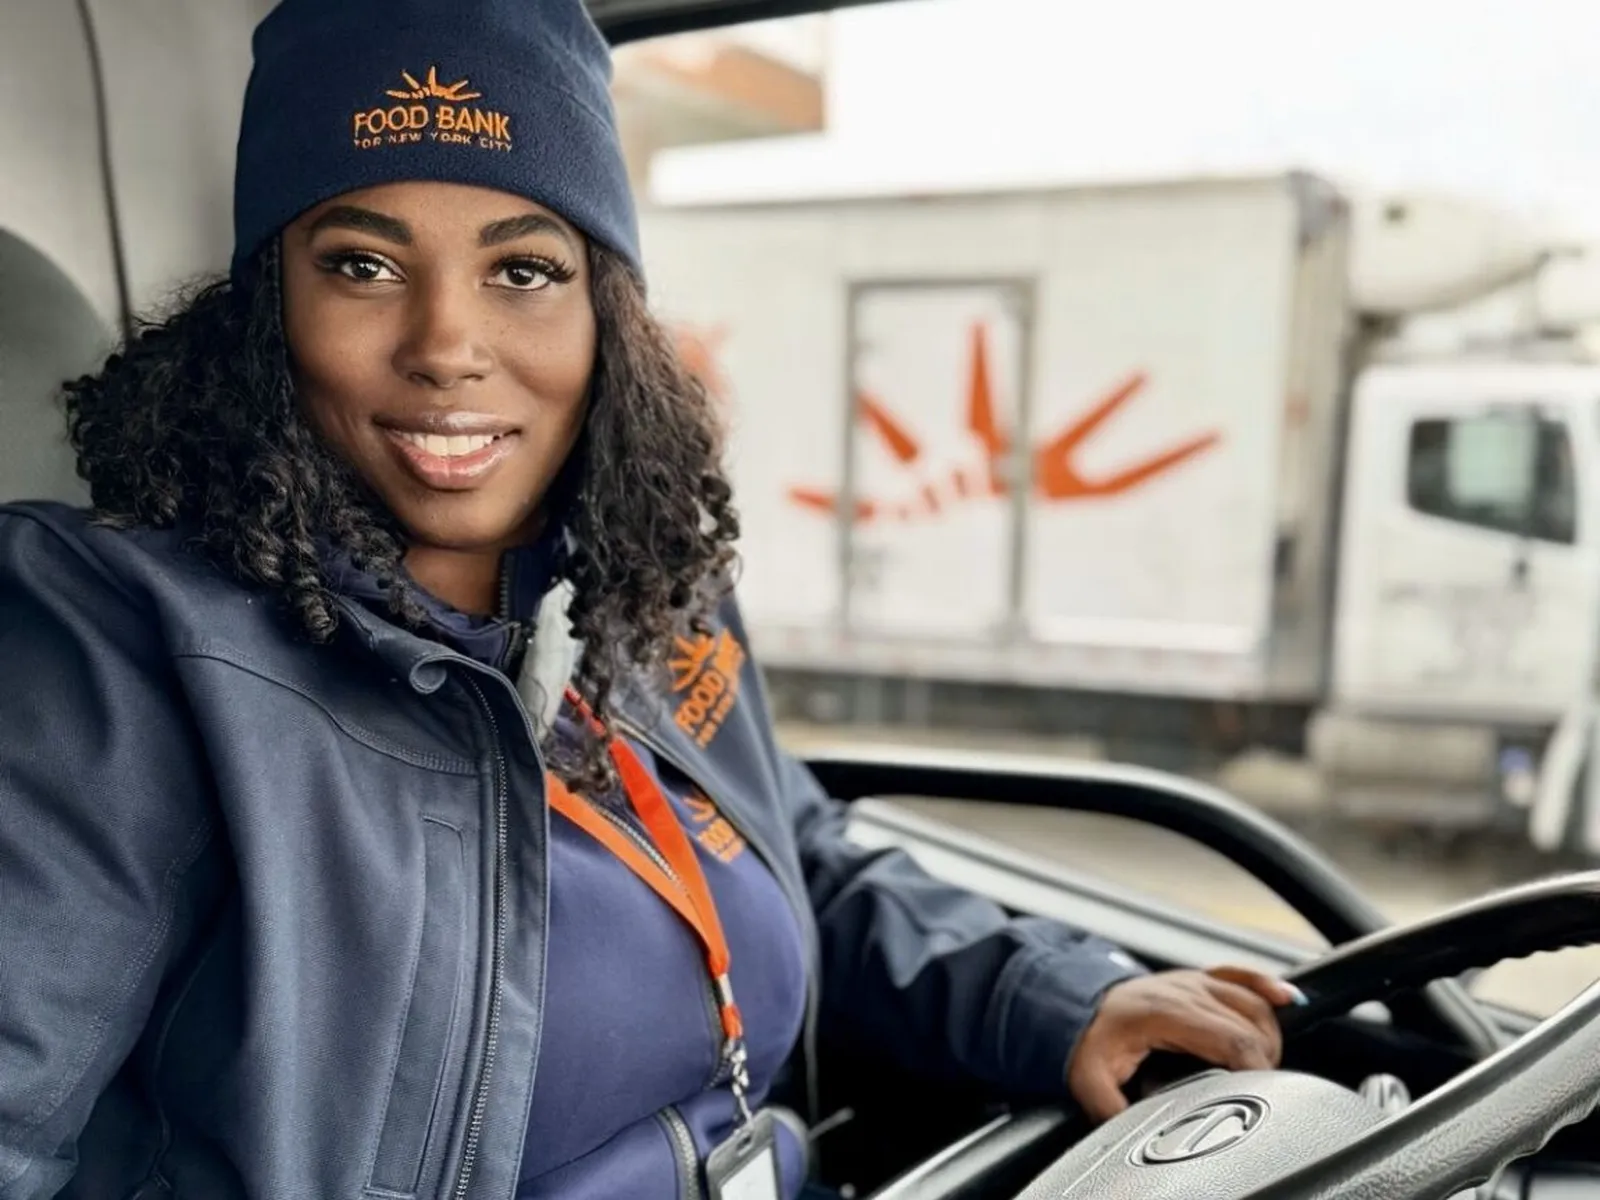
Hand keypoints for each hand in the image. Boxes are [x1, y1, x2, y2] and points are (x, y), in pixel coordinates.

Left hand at [1066, 966, 1301, 1122]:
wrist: (1076, 1002)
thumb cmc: (1088, 1039)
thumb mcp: (1090, 1078)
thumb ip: (1112, 1108)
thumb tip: (1134, 1130)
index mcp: (1166, 1013)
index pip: (1233, 1041)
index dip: (1255, 1071)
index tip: (1259, 1095)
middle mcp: (1186, 991)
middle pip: (1253, 1025)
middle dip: (1266, 1061)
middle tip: (1258, 1091)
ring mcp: (1194, 981)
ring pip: (1254, 1003)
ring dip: (1270, 1035)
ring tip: (1265, 1068)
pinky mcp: (1199, 978)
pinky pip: (1243, 975)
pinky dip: (1267, 986)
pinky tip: (1288, 999)